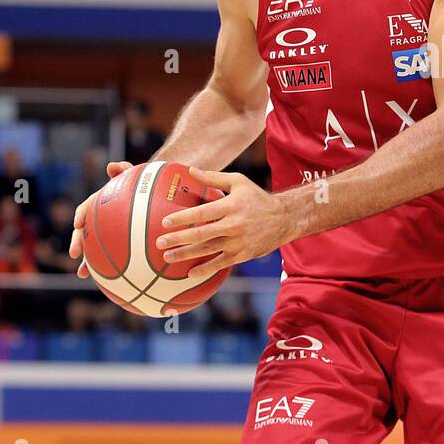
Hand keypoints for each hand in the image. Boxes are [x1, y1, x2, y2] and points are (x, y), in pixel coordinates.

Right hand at [68, 160, 131, 277]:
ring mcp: (106, 231)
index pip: (86, 208)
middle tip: (75, 253)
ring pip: (92, 247)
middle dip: (77, 242)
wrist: (150, 195)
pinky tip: (112, 281)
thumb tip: (111, 165)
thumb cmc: (141, 184)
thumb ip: (123, 170)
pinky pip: (110, 256)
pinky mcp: (116, 242)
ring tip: (82, 273)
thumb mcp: (134, 175)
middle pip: (83, 231)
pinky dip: (107, 267)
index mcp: (100, 202)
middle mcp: (99, 218)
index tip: (78, 223)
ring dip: (86, 261)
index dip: (81, 215)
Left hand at [155, 168, 291, 279]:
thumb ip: (213, 178)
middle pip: (201, 234)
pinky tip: (190, 272)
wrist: (284, 219)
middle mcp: (234, 225)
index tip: (165, 222)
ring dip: (186, 255)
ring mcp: (238, 242)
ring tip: (167, 257)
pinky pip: (220, 264)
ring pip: (208, 250)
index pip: (202, 213)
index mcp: (231, 206)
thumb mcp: (239, 183)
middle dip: (178, 239)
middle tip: (160, 242)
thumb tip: (190, 171)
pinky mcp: (242, 254)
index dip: (182, 218)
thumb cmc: (257, 198)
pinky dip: (205, 269)